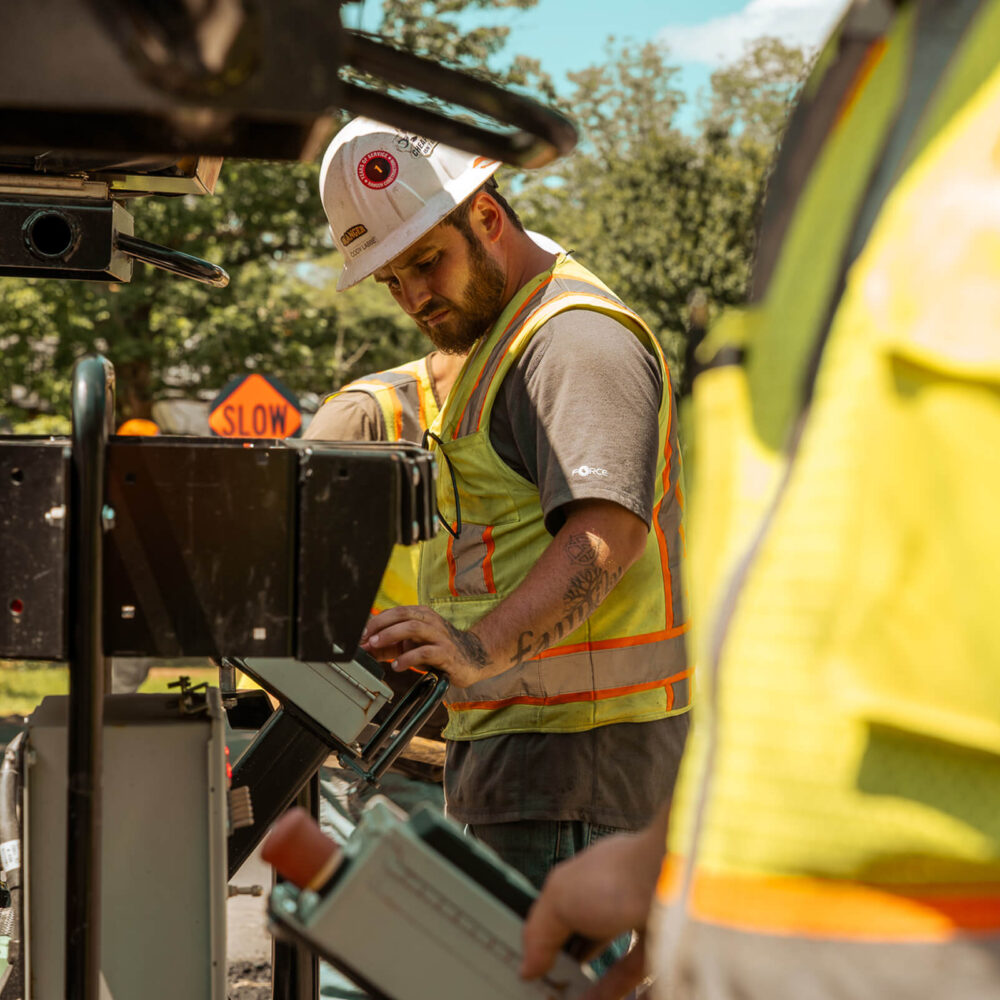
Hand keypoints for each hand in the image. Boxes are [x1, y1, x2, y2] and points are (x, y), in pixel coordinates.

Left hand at [360, 605, 492, 688]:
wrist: (472, 658)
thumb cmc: (438, 649)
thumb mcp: (411, 644)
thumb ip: (389, 645)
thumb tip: (364, 647)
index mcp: (422, 615)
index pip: (396, 611)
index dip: (377, 621)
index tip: (362, 634)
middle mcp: (431, 622)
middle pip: (403, 615)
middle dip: (381, 624)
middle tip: (367, 638)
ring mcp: (439, 637)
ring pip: (413, 628)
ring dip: (391, 635)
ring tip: (377, 645)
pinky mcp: (446, 654)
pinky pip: (425, 652)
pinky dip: (408, 658)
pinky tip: (397, 665)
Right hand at [521, 822, 665, 997]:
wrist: (674, 880)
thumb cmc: (616, 877)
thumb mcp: (559, 899)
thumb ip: (539, 932)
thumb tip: (527, 966)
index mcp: (585, 877)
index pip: (560, 908)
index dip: (546, 937)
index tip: (534, 966)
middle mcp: (614, 896)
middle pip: (588, 936)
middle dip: (571, 965)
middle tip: (554, 990)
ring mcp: (640, 919)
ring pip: (615, 961)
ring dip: (595, 988)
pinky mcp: (663, 944)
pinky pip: (637, 974)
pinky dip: (616, 992)